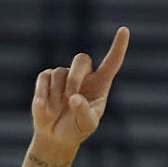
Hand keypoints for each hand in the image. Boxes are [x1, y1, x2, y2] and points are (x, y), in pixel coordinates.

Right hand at [30, 27, 129, 165]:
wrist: (56, 136)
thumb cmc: (76, 129)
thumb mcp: (86, 126)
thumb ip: (84, 113)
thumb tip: (74, 98)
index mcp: (100, 85)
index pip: (111, 63)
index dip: (118, 47)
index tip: (124, 30)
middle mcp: (84, 76)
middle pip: (81, 59)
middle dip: (75, 77)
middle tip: (70, 98)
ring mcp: (65, 75)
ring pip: (60, 72)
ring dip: (57, 95)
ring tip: (56, 112)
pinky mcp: (47, 78)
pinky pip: (44, 78)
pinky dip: (43, 94)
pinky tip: (44, 108)